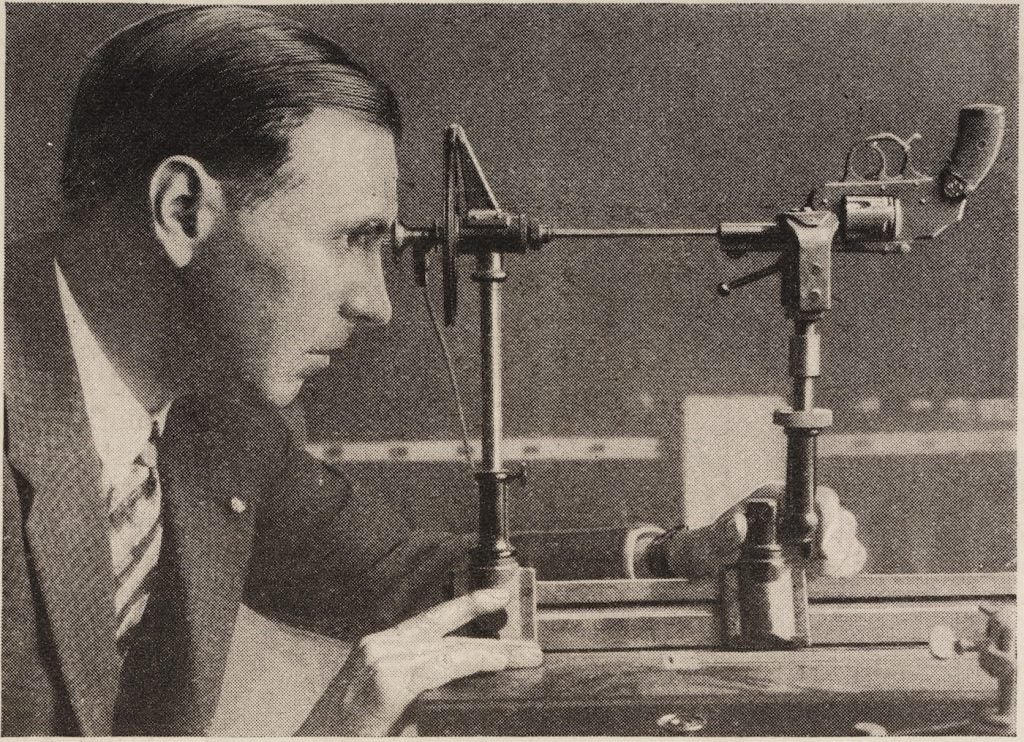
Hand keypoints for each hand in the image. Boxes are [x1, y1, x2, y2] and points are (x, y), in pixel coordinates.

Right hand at [298, 588, 542, 735]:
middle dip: (492, 640)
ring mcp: (381, 661)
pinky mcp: (387, 683)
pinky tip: (495, 663)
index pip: (432, 621)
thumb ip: (418, 691)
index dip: (467, 607)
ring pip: (450, 650)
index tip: (497, 597)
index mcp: (380, 647)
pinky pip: (439, 668)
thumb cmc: (346, 734)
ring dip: (492, 654)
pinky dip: (471, 663)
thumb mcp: (385, 704)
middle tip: (529, 646)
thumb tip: (459, 690)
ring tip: (524, 657)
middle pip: (448, 635)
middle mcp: (380, 646)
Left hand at [661, 482, 866, 577]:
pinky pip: (844, 555)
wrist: (710, 564)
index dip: (826, 513)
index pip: (812, 495)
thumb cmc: (709, 546)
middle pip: (837, 515)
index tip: (820, 542)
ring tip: (825, 570)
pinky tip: (833, 575)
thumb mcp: (710, 542)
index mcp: (776, 498)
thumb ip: (721, 535)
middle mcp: (797, 512)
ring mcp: (808, 534)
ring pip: (845, 535)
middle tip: (823, 562)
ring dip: (845, 554)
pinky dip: (847, 565)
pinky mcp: (813, 556)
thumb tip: (738, 525)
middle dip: (839, 539)